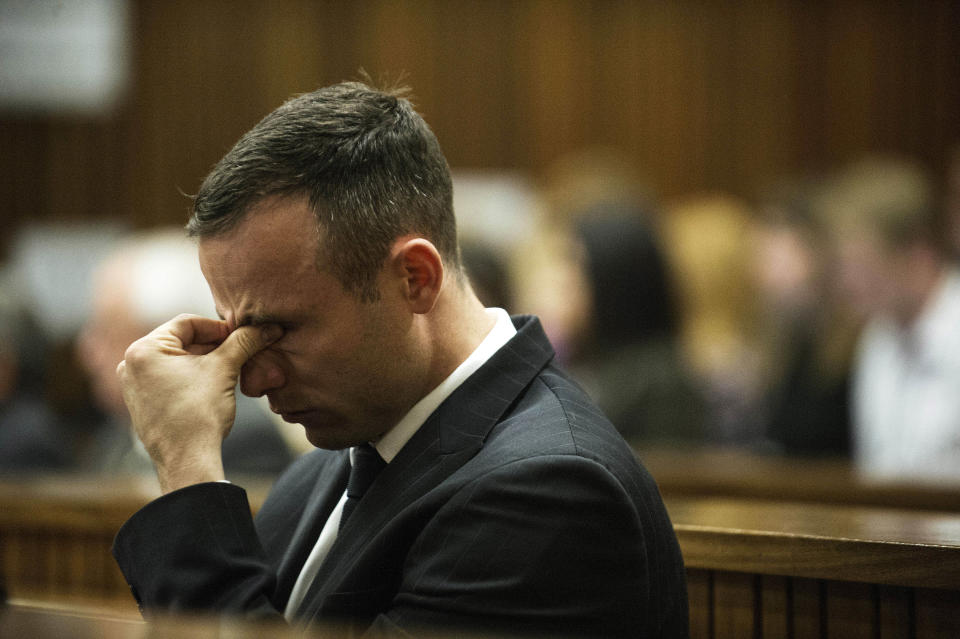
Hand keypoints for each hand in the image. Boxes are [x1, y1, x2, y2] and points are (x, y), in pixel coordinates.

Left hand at [116, 314, 282, 492]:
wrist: (187, 461)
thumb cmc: (199, 414)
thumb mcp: (224, 369)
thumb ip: (244, 342)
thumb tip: (268, 327)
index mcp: (144, 349)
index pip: (188, 323)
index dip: (220, 327)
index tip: (243, 336)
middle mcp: (131, 363)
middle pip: (181, 341)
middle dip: (214, 345)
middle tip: (241, 352)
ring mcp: (133, 385)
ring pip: (176, 360)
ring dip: (204, 361)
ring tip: (230, 370)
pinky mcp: (141, 403)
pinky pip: (169, 378)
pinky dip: (192, 377)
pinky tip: (213, 386)